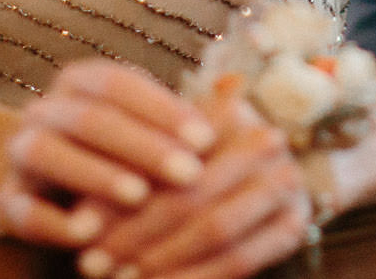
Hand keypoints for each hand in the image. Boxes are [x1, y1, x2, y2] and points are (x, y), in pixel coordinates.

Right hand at [0, 59, 216, 249]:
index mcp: (80, 82)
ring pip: (50, 154)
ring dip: (96, 175)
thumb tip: (237, 89)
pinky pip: (25, 209)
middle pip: (92, 119)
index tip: (208, 139)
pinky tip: (88, 234)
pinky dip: (55, 222)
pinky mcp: (5, 200)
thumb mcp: (138, 124)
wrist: (29, 179)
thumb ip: (175, 115)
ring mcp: (19, 152)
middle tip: (189, 173)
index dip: (164, 110)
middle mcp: (46, 110)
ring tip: (139, 196)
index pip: (122, 85)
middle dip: (144, 147)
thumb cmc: (107, 149)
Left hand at [77, 93, 313, 278]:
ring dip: (163, 264)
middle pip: (192, 198)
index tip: (79, 231)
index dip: (120, 199)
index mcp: (229, 113)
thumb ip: (125, 182)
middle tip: (92, 265)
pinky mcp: (295, 224)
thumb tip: (80, 225)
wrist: (248, 177)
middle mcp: (266, 141)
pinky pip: (241, 262)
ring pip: (216, 232)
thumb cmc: (181, 167)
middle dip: (136, 237)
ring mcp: (286, 183)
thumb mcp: (156, 161)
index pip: (167, 162)